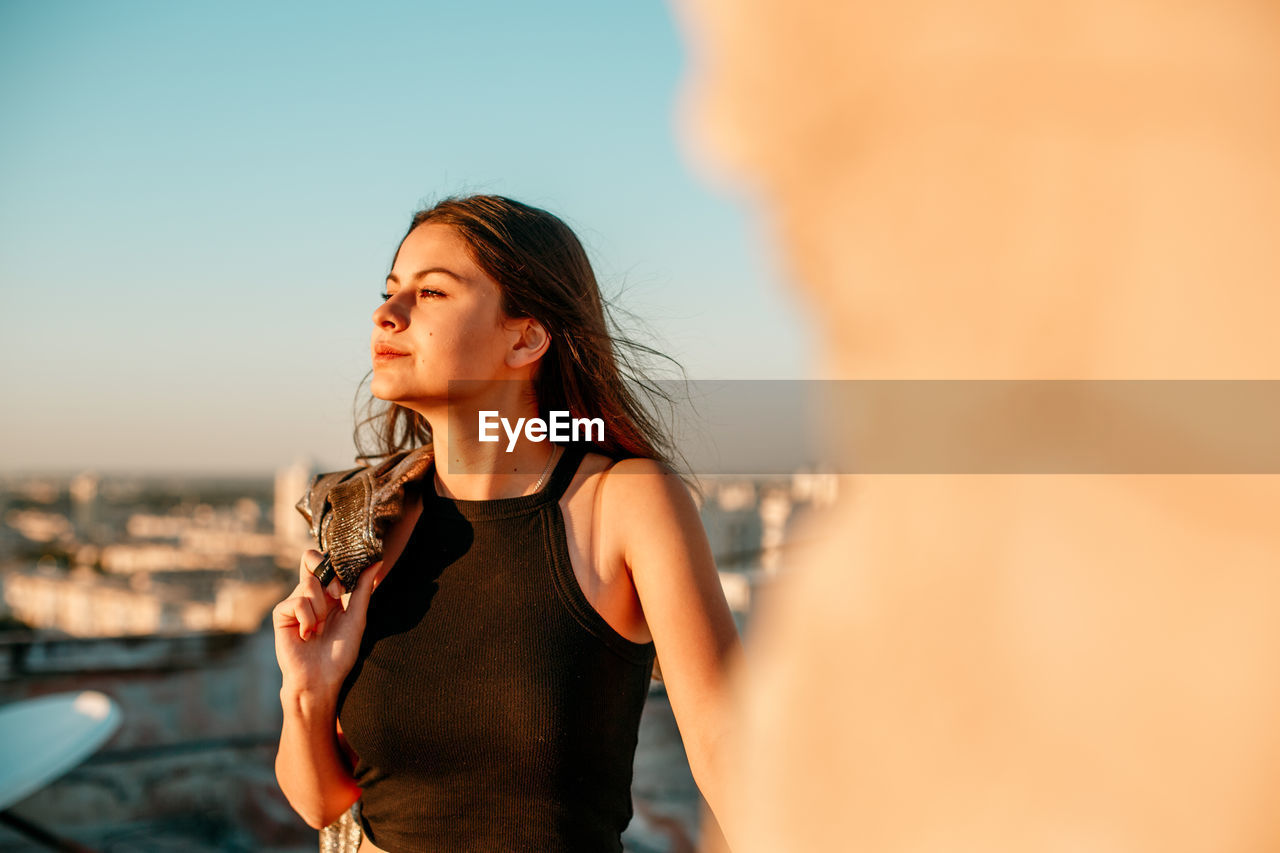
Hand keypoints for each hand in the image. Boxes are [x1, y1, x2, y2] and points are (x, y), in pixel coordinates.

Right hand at [273, 550, 380, 697]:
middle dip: (328, 573)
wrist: (321, 678)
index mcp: (330, 593)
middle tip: (338, 596)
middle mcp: (311, 594)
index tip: (348, 583)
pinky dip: (307, 619)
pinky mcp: (282, 614)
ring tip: (320, 629)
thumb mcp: (357, 618)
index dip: (338, 563)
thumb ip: (364, 588)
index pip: (328, 561)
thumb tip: (376, 561)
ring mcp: (295, 602)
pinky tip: (306, 635)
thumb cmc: (340, 652)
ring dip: (321, 609)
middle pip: (310, 558)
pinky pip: (297, 602)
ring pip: (309, 584)